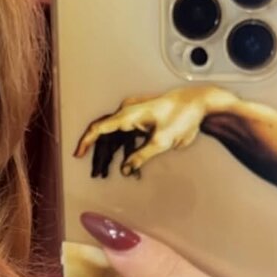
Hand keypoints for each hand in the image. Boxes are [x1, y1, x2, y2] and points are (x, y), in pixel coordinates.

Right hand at [73, 85, 234, 178]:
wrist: (199, 103)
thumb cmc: (183, 116)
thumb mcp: (162, 141)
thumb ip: (141, 157)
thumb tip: (125, 169)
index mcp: (129, 114)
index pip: (99, 128)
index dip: (86, 142)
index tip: (78, 155)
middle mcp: (127, 111)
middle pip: (105, 135)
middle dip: (99, 155)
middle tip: (96, 173)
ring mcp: (134, 115)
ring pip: (114, 137)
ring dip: (111, 154)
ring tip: (106, 173)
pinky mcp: (141, 120)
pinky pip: (126, 136)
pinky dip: (125, 150)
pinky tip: (128, 166)